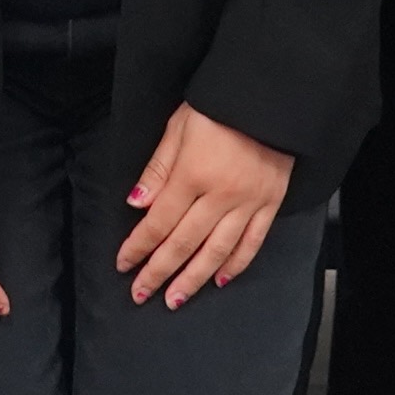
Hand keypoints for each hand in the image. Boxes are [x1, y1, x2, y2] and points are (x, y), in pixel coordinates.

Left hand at [115, 104, 294, 305]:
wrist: (269, 96)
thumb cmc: (218, 106)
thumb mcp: (178, 127)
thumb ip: (158, 168)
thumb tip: (136, 204)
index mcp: (192, 174)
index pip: (158, 221)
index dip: (138, 246)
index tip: (124, 264)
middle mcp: (220, 195)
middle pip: (184, 243)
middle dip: (159, 271)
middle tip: (141, 293)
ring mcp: (248, 202)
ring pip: (217, 251)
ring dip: (193, 279)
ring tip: (175, 299)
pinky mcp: (270, 204)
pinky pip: (252, 242)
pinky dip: (236, 265)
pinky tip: (220, 280)